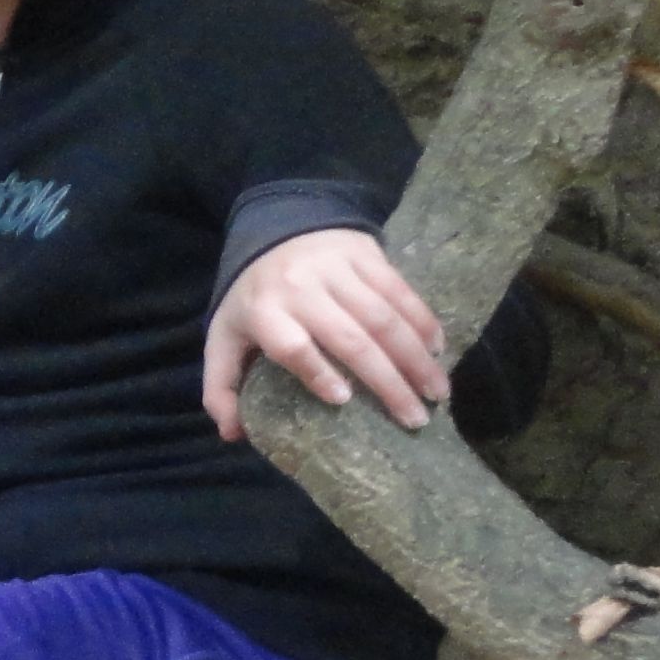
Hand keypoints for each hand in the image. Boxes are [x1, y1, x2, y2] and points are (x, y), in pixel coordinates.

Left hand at [203, 225, 451, 440]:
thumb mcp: (224, 336)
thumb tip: (232, 434)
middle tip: (415, 420)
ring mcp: (336, 269)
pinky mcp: (365, 253)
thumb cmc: (253, 296)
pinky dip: (422, 321)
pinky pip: (399, 290)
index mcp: (263, 312)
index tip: (343, 400)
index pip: (292, 345)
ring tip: (438, 393)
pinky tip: (437, 349)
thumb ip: (221, 386)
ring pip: (383, 317)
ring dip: (415, 358)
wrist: (276, 224)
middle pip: (350, 340)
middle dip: (387, 383)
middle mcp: (301, 288)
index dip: (316, 372)